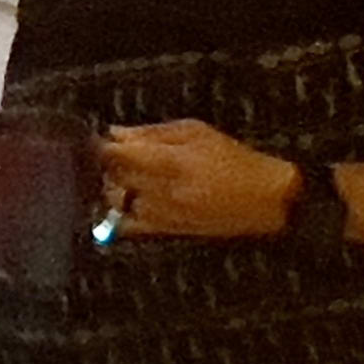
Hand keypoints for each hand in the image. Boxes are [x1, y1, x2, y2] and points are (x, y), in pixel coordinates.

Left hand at [97, 119, 300, 239]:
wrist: (266, 198)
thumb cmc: (234, 159)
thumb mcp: (195, 133)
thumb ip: (152, 133)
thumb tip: (115, 132)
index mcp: (171, 162)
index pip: (117, 155)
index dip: (101, 146)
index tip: (97, 139)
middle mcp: (164, 191)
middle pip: (113, 177)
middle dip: (105, 165)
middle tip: (109, 155)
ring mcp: (165, 213)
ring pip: (117, 201)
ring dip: (112, 186)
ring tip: (123, 175)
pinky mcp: (169, 231)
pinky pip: (129, 225)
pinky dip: (119, 212)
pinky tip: (126, 200)